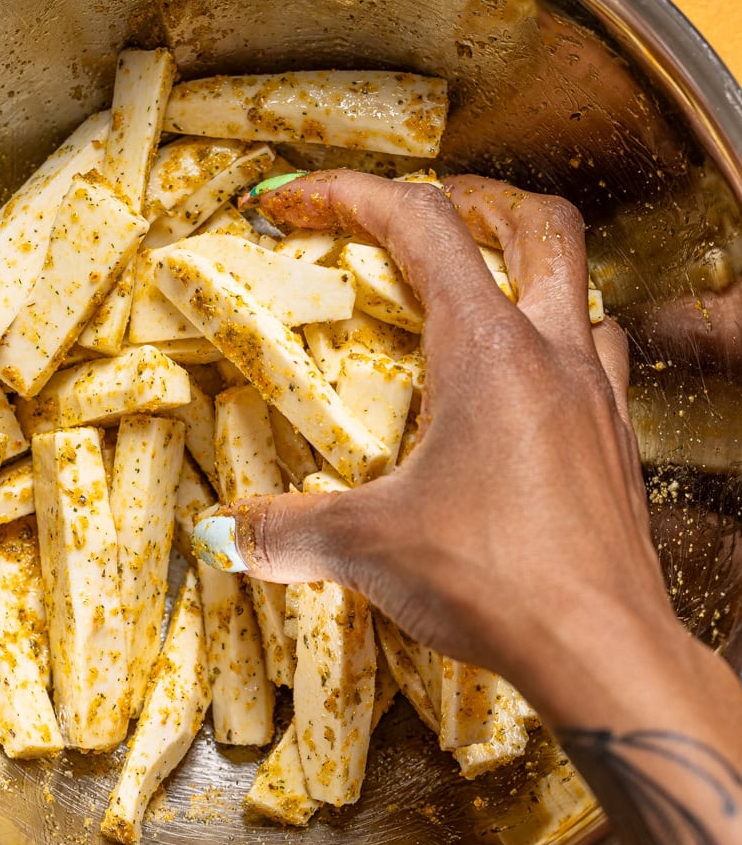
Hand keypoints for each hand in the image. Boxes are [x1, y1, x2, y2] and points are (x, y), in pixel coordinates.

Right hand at [225, 168, 673, 711]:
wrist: (603, 650)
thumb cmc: (496, 580)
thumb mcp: (368, 547)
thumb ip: (286, 530)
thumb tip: (226, 532)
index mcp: (487, 351)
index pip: (419, 225)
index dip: (349, 194)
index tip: (296, 200)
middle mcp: (552, 357)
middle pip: (538, 226)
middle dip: (477, 201)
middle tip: (429, 212)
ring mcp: (597, 402)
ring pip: (583, 292)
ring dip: (532, 276)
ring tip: (483, 300)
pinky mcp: (618, 451)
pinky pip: (598, 368)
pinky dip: (557, 355)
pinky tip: (521, 399)